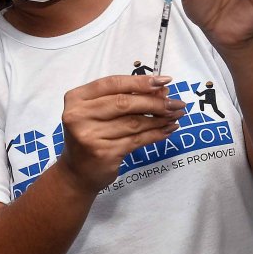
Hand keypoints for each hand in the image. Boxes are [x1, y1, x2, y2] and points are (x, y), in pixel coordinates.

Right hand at [58, 75, 184, 193]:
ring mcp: (91, 136)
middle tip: (176, 103)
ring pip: (133, 122)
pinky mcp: (105, 153)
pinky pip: (137, 140)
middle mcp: (79, 115)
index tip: (164, 81)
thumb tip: (161, 91)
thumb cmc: (90, 136)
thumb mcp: (97, 112)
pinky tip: (167, 130)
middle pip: (124, 102)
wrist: (76, 172)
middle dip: (155, 101)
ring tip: (175, 115)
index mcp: (76, 99)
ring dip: (159, 118)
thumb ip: (123, 99)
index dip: (140, 81)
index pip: (112, 83)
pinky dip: (156, 134)